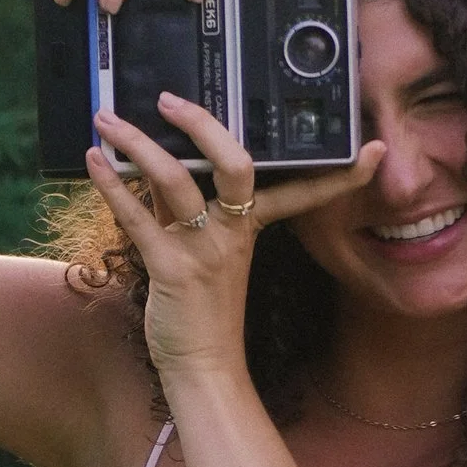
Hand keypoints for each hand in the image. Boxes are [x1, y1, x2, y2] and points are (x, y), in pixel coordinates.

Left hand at [88, 93, 381, 384]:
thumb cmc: (201, 311)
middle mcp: (232, 234)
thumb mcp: (203, 252)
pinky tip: (94, 161)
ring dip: (138, 144)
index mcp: (251, 228)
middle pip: (235, 165)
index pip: (301, 191)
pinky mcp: (171, 269)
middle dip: (202, 125)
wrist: (201, 367)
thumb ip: (186, 210)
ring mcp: (204, 250)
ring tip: (108, 120)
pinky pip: (139, 218)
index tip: (372, 151)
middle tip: (169, 99)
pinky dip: (112, 185)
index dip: (340, 175)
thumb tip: (155, 165)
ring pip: (176, 181)